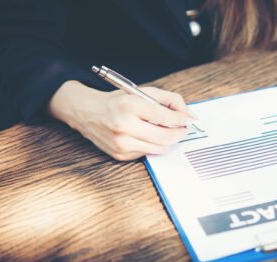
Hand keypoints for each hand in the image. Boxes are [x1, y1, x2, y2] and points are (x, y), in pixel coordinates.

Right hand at [48, 81, 194, 160]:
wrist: (87, 112)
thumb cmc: (118, 101)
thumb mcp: (142, 92)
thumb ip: (170, 100)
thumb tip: (190, 115)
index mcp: (130, 105)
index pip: (165, 117)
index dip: (182, 119)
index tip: (188, 119)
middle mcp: (124, 126)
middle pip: (165, 137)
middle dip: (180, 134)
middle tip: (183, 129)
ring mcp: (121, 143)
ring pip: (159, 149)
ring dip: (169, 141)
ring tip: (167, 132)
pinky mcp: (120, 155)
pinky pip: (147, 153)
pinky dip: (153, 146)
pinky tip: (146, 136)